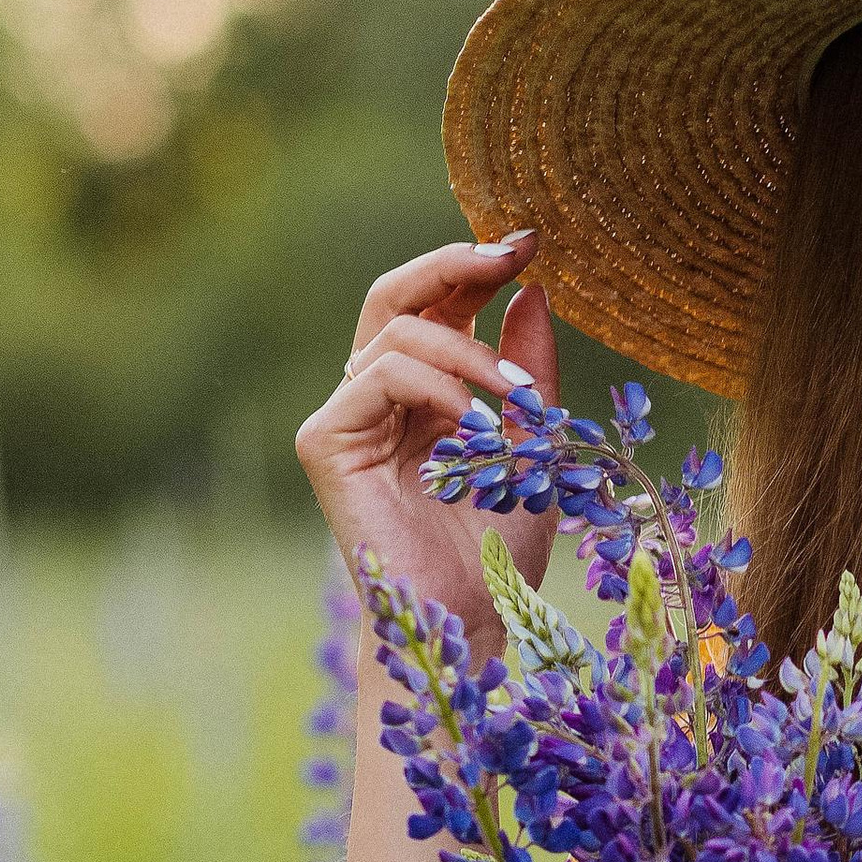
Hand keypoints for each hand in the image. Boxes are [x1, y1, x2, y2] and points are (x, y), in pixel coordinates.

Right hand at [295, 235, 557, 639]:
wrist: (472, 615)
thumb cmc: (500, 543)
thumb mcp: (536, 441)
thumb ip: (531, 369)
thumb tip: (533, 290)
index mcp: (423, 390)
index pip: (436, 304)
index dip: (475, 267)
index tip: (529, 245)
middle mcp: (376, 396)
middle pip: (398, 295)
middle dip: (455, 265)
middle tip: (512, 256)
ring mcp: (345, 417)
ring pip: (399, 335)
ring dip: (472, 356)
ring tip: (519, 402)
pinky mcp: (325, 442)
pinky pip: (379, 376)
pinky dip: (437, 388)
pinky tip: (478, 425)